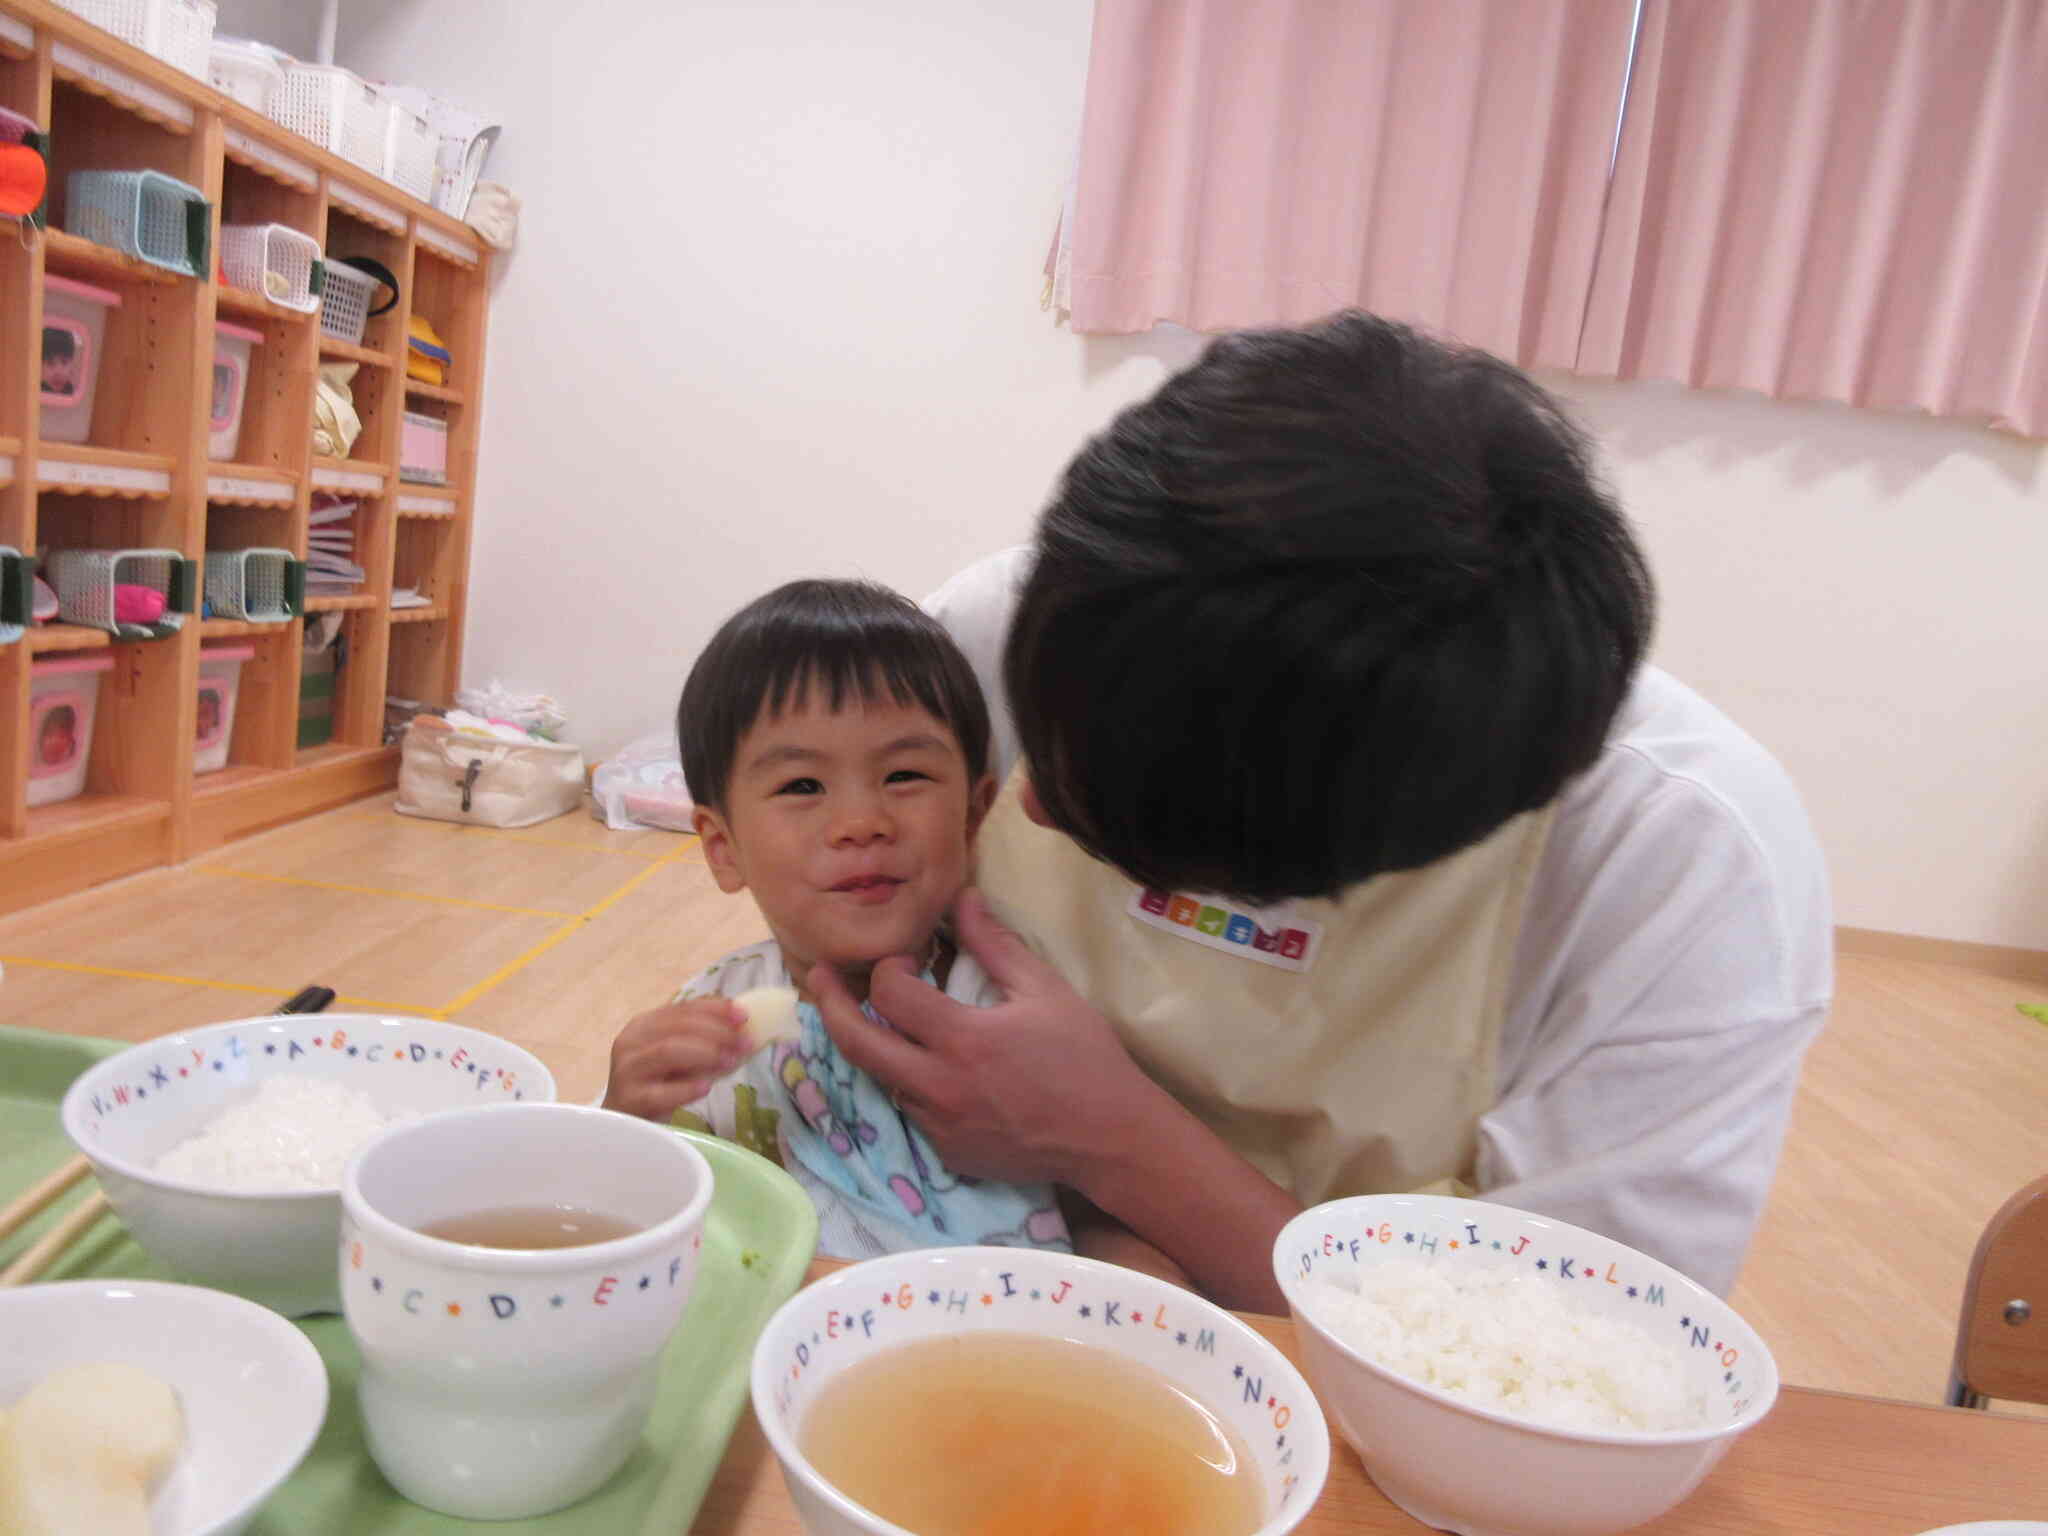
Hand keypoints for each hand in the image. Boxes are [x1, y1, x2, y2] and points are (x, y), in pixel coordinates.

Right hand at [601, 997, 750, 1121]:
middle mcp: (631, 1042)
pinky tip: (707, 1087)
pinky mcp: (629, 1100)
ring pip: (668, 1051)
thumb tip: (743, 1027)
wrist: (626, 1122)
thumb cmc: (657, 1084)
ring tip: (731, 1062)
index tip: (744, 1015)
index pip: (683, 1009)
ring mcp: (627, 1071)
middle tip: (744, 1042)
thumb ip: (702, 1039)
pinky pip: (660, 1092)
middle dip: (717, 1031)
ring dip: (706, 1054)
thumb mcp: (678, 1056)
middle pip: (678, 1027)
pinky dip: (686, 1088)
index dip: (716, 1009)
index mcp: (644, 1025)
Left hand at [809, 886, 1163, 1185]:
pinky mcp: (947, 1153)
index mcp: (961, 1039)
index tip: (908, 960)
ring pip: (882, 1078)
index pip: (891, 994)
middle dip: (829, 1004)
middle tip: (818, 976)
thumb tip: (962, 897)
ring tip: (882, 1018)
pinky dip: (911, 1082)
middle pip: (855, 1043)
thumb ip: (995, 944)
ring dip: (878, 1045)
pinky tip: (932, 1066)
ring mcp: (938, 1125)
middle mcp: (938, 1086)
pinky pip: (912, 1110)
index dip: (889, 967)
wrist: (1109, 1138)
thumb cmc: (1084, 1057)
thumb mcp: (1044, 990)